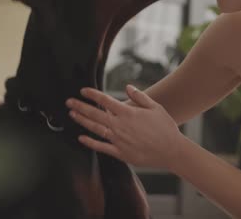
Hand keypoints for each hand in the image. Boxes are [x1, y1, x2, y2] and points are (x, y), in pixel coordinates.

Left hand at [66, 85, 183, 168]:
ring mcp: (119, 140)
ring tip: (72, 115)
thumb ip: (139, 97)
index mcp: (128, 113)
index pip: (105, 100)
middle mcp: (120, 125)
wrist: (171, 150)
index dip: (92, 94)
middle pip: (95, 114)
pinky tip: (81, 138)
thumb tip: (127, 87)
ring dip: (82, 121)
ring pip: (96, 129)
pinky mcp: (120, 153)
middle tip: (68, 102)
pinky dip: (90, 142)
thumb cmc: (165, 128)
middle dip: (80, 106)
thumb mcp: (155, 107)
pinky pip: (101, 147)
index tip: (83, 91)